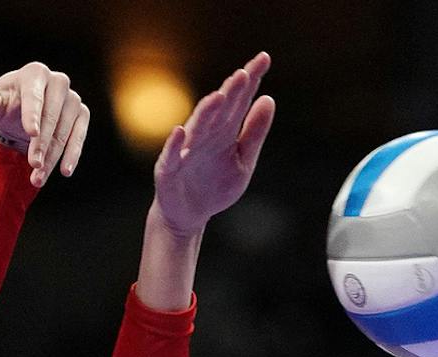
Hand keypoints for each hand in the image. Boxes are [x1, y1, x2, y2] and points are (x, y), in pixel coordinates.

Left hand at [0, 62, 89, 186]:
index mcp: (35, 73)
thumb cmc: (6, 108)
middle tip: (33, 165)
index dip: (33, 114)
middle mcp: (58, 82)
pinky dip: (72, 155)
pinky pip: (79, 136)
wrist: (22, 116)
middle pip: (51, 116)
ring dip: (52, 157)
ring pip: (64, 131)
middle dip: (42, 143)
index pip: (34, 96)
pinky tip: (65, 171)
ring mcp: (72, 98)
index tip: (31, 133)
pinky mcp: (81, 114)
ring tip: (38, 178)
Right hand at [151, 51, 274, 236]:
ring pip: (197, 128)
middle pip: (220, 110)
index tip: (264, 59)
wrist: (189, 216)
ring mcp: (185, 151)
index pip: (239, 101)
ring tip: (219, 97)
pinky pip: (171, 156)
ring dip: (206, 113)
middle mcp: (205, 136)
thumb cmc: (215, 186)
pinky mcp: (169, 170)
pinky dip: (175, 144)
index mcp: (224, 131)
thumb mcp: (243, 161)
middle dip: (231, 92)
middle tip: (244, 74)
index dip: (250, 81)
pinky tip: (180, 132)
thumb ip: (254, 133)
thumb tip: (268, 99)